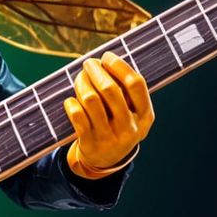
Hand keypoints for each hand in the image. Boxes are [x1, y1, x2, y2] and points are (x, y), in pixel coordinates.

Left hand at [64, 52, 152, 176]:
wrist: (106, 161)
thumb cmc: (118, 125)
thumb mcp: (132, 113)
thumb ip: (126, 91)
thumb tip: (105, 60)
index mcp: (145, 116)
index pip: (136, 84)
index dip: (119, 66)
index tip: (107, 56)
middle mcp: (130, 128)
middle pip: (111, 90)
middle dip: (96, 71)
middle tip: (88, 63)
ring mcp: (110, 138)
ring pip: (91, 101)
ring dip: (82, 84)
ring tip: (79, 79)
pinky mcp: (90, 144)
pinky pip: (77, 117)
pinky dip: (71, 104)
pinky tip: (70, 101)